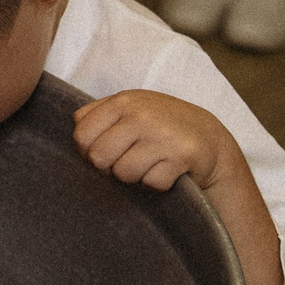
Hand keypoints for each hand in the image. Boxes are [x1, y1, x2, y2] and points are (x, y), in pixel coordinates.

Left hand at [72, 88, 244, 191]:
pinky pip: (151, 183)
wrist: (209, 137)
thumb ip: (99, 114)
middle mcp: (141, 114)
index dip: (88, 151)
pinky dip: (156, 183)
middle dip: (109, 167)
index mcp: (123, 101)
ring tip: (148, 164)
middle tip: (127, 161)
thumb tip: (75, 129)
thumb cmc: (161, 124)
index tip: (105, 152)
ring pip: (123, 173)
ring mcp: (162, 134)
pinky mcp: (181, 156)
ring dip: (134, 177)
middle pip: (98, 158)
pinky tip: (166, 170)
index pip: (81, 135)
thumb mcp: (131, 108)